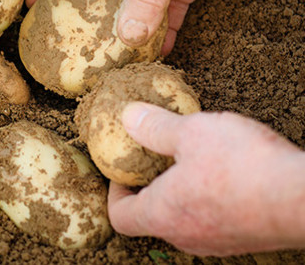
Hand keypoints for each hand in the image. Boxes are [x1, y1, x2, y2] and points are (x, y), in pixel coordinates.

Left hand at [109, 102, 304, 255]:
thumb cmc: (244, 167)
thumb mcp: (192, 133)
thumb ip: (156, 127)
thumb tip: (129, 117)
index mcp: (162, 215)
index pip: (120, 217)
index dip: (114, 192)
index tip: (123, 170)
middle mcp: (185, 237)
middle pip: (151, 218)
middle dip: (149, 187)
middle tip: (157, 158)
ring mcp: (217, 242)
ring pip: (184, 219)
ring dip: (180, 192)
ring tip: (193, 160)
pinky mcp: (244, 239)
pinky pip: (213, 220)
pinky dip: (208, 198)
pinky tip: (226, 172)